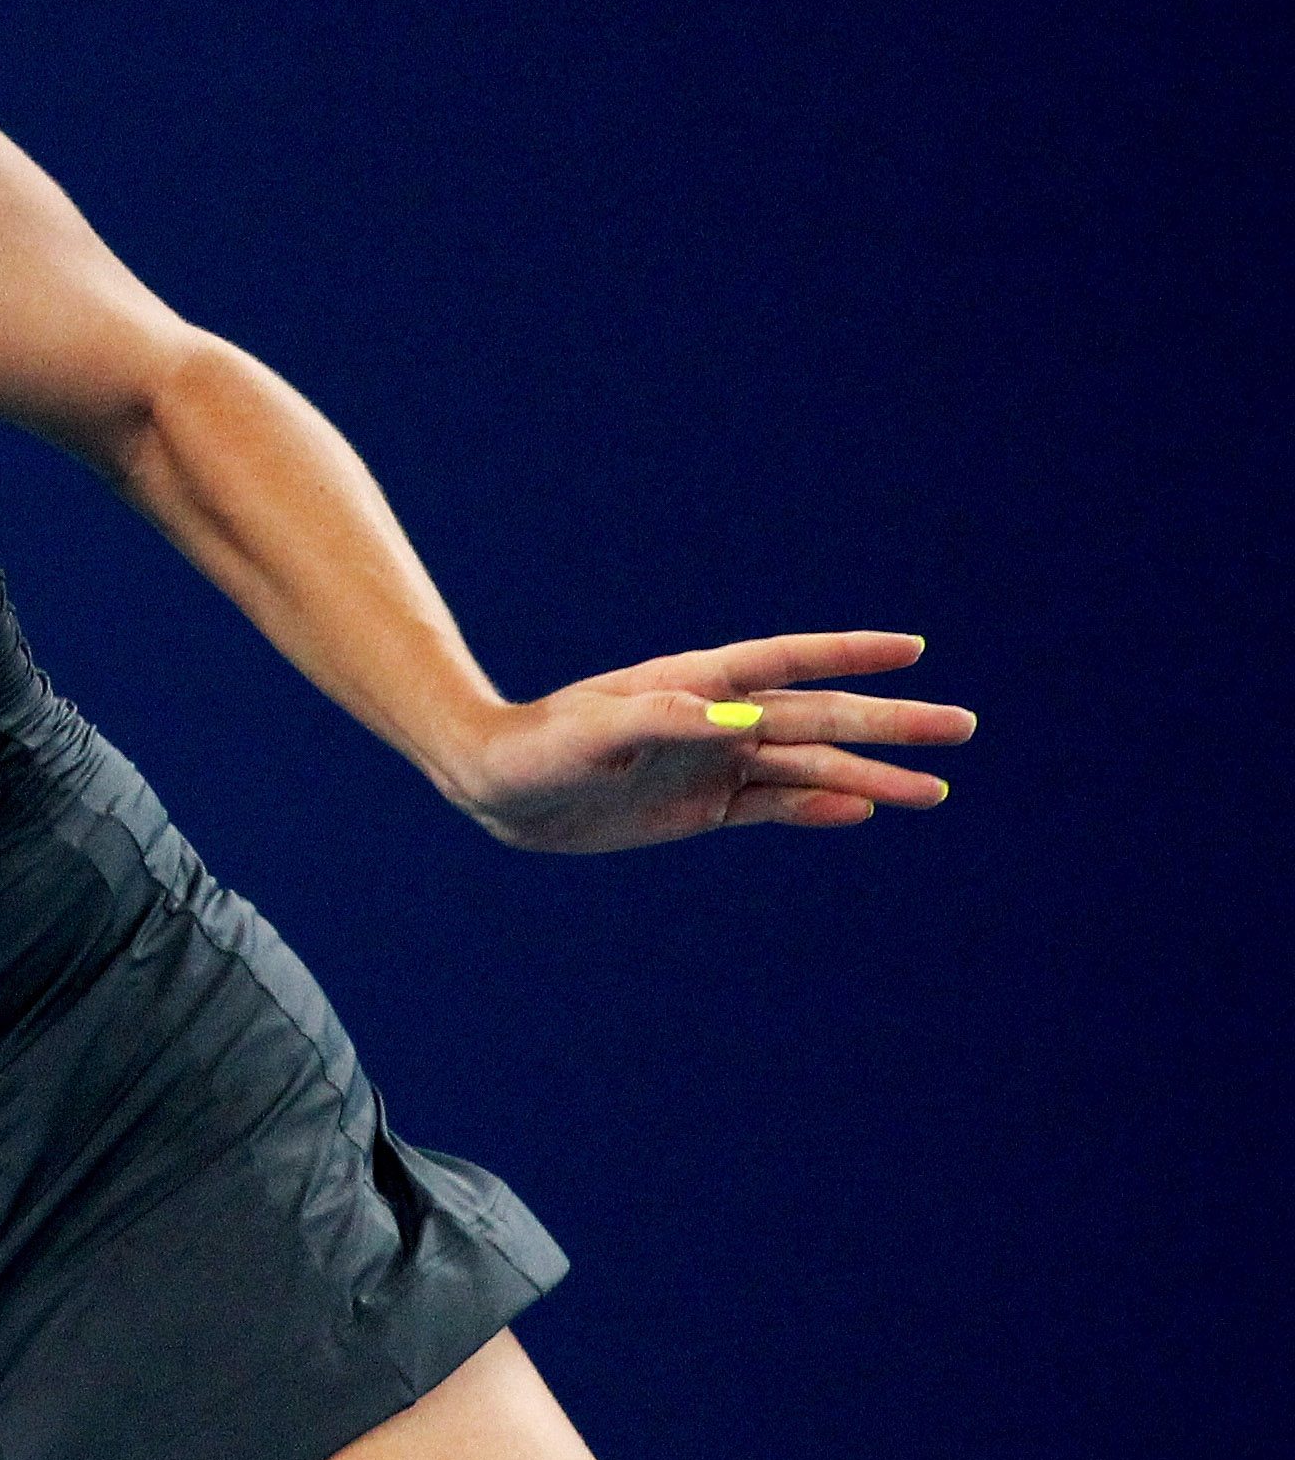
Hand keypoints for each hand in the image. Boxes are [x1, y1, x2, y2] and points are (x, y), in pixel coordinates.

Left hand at [446, 630, 974, 853]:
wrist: (498, 786)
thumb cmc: (536, 748)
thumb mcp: (591, 734)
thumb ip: (659, 721)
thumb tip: (739, 722)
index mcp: (695, 686)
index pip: (785, 663)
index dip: (846, 655)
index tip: (911, 649)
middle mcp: (716, 720)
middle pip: (819, 717)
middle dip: (890, 721)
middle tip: (961, 726)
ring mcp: (713, 763)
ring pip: (809, 765)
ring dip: (870, 774)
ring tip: (936, 789)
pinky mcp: (700, 805)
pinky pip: (773, 807)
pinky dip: (818, 808)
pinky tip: (865, 810)